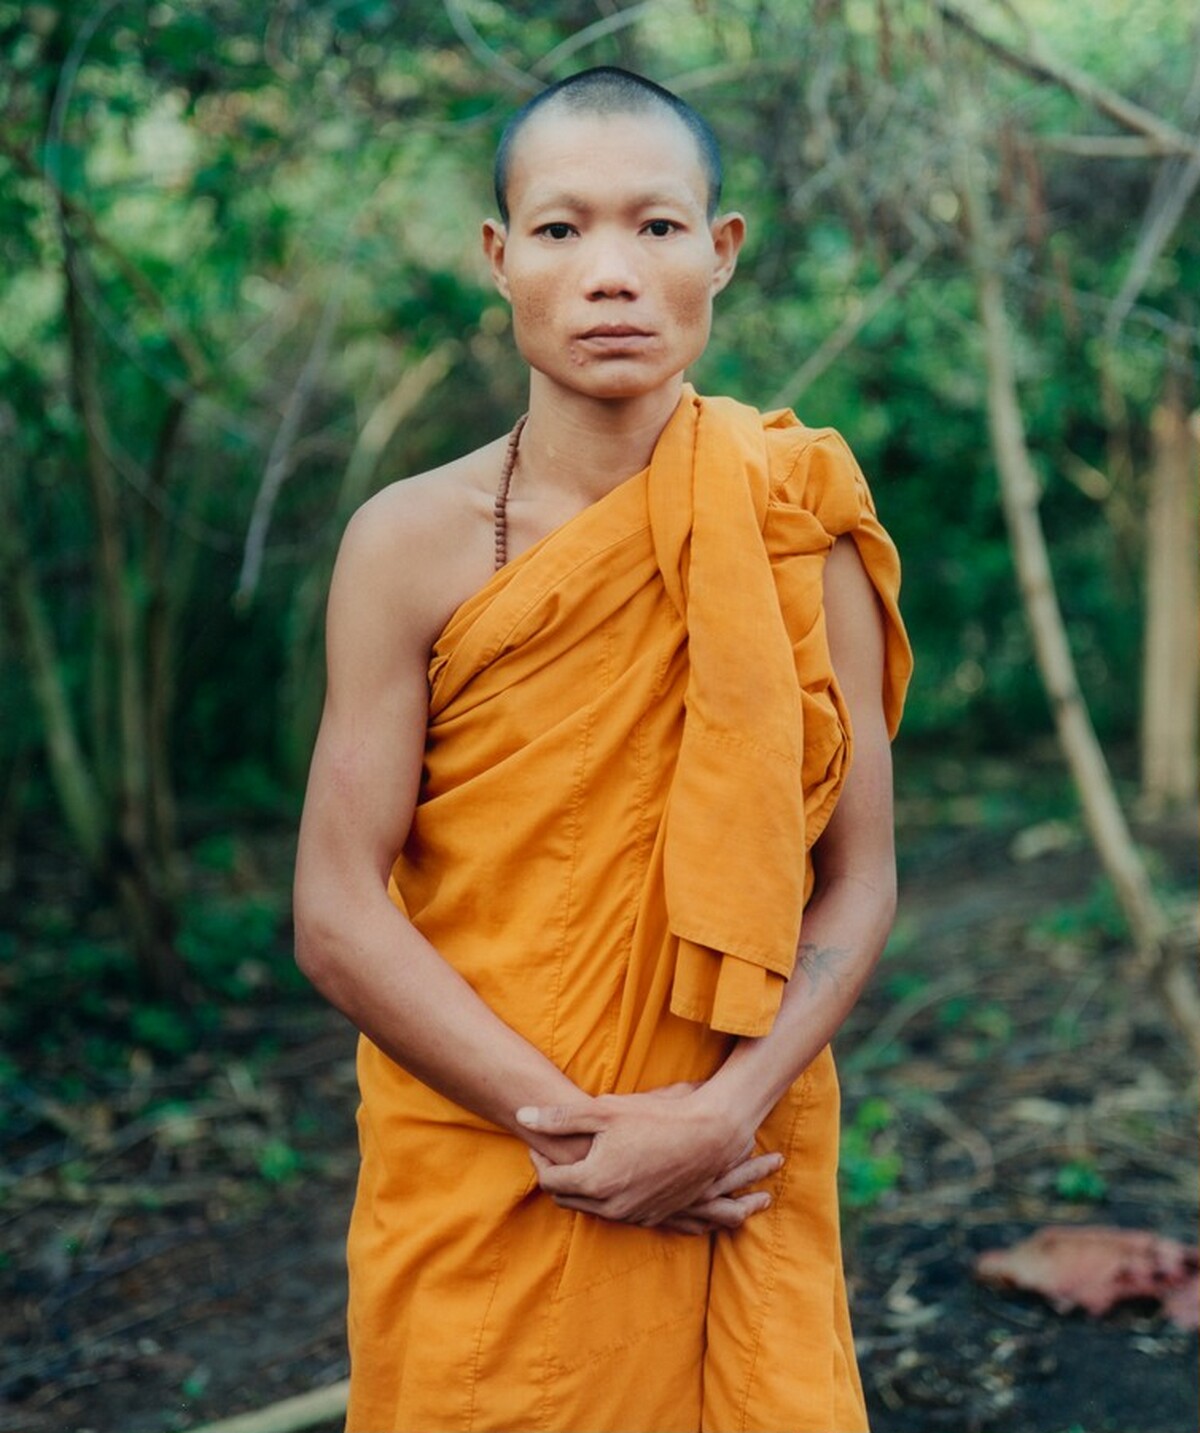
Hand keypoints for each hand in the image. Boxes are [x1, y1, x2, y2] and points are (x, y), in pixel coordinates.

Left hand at [517, 1084, 779, 1229]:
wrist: (710, 1136)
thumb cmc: (656, 1118)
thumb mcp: (604, 1110)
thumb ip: (559, 1117)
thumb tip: (522, 1116)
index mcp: (593, 1181)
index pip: (549, 1180)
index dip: (538, 1159)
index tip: (538, 1143)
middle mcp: (611, 1206)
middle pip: (566, 1198)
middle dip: (556, 1176)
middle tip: (554, 1152)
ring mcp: (633, 1215)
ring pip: (591, 1208)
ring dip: (581, 1188)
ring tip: (583, 1161)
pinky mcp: (653, 1216)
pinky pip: (618, 1211)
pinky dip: (608, 1196)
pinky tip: (613, 1172)